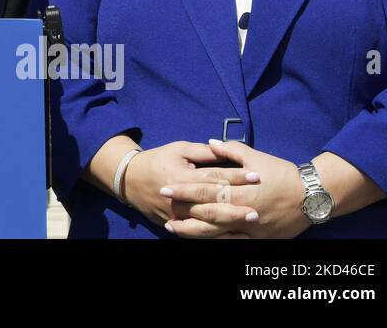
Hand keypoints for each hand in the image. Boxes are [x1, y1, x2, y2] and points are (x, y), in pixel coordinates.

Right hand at [121, 141, 257, 230]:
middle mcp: (179, 198)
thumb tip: (225, 150)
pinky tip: (232, 235)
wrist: (129, 179)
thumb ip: (203, 151)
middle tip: (257, 210)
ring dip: (228, 224)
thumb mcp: (178, 149)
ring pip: (205, 223)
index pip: (213, 177)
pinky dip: (215, 236)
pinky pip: (197, 234)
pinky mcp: (174, 224)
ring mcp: (176, 214)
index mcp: (181, 176)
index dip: (235, 177)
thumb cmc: (157, 160)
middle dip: (235, 207)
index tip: (256, 176)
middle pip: (211, 204)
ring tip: (248, 224)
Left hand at [161, 140, 310, 239]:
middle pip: (207, 214)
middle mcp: (244, 212)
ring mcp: (252, 228)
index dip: (184, 191)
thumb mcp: (257, 157)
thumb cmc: (283, 173)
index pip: (206, 191)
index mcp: (241, 190)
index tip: (165, 188)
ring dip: (193, 231)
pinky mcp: (260, 239)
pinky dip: (216, 242)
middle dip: (183, 212)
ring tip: (174, 228)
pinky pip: (234, 242)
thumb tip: (210, 143)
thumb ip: (231, 150)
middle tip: (163, 208)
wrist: (314, 196)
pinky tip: (200, 240)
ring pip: (217, 233)